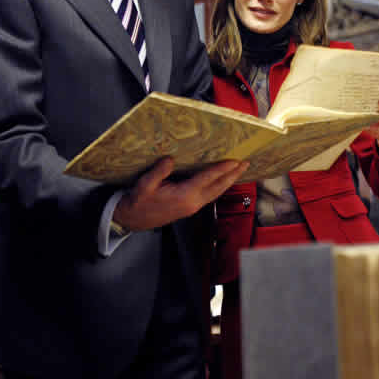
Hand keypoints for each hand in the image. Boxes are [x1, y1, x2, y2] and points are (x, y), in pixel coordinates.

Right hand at [114, 157, 248, 231]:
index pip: (207, 179)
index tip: (235, 160)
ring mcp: (192, 207)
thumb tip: (170, 160)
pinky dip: (219, 186)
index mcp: (184, 197)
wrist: (132, 219)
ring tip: (239, 169)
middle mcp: (192, 203)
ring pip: (216, 193)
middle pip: (218, 187)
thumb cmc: (138, 202)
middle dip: (233, 175)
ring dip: (229, 181)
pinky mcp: (190, 208)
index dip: (222, 169)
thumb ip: (159, 172)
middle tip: (246, 162)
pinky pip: (210, 195)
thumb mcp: (145, 185)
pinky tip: (222, 180)